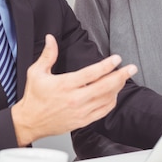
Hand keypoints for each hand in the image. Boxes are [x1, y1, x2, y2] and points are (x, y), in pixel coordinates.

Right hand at [11, 34, 137, 145]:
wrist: (29, 122)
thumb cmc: (34, 98)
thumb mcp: (36, 72)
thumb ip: (48, 55)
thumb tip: (51, 39)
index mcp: (65, 85)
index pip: (91, 73)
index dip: (106, 65)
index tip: (116, 59)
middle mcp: (75, 99)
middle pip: (104, 87)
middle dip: (121, 76)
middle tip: (131, 68)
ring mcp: (80, 112)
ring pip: (106, 99)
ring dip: (118, 88)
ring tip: (124, 78)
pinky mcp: (82, 121)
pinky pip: (102, 111)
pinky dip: (111, 102)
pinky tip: (114, 94)